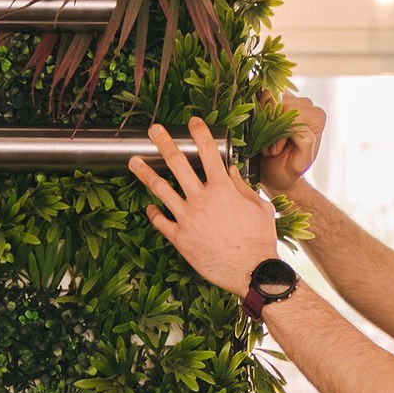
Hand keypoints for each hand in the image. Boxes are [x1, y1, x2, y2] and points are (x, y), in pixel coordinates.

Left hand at [129, 118, 277, 295]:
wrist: (251, 271)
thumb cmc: (260, 240)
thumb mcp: (259, 207)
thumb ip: (242, 186)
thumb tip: (231, 171)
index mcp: (223, 188)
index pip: (208, 152)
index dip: (199, 133)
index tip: (193, 121)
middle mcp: (201, 199)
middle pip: (177, 163)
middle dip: (163, 142)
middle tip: (153, 130)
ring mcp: (187, 218)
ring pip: (160, 189)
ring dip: (145, 172)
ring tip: (133, 161)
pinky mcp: (180, 238)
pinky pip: (160, 221)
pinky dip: (153, 212)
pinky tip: (149, 206)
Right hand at [255, 96, 325, 193]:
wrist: (275, 172)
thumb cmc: (288, 169)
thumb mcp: (300, 163)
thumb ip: (305, 143)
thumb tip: (295, 125)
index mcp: (317, 117)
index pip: (291, 110)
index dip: (279, 131)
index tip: (277, 149)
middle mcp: (307, 105)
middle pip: (280, 101)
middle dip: (271, 125)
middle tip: (271, 146)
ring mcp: (291, 100)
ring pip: (269, 96)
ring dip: (264, 119)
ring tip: (267, 138)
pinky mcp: (275, 99)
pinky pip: (260, 96)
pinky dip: (257, 113)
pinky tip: (263, 129)